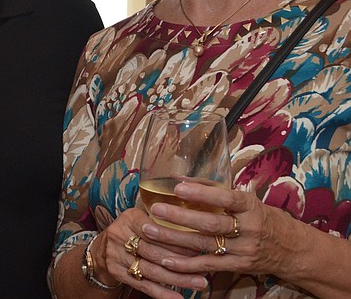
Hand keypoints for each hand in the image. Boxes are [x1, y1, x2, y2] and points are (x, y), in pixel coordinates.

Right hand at [96, 207, 209, 297]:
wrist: (102, 248)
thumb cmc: (131, 231)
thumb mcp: (142, 217)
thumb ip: (162, 220)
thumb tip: (198, 224)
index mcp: (129, 218)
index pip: (154, 230)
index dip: (176, 241)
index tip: (198, 248)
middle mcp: (120, 236)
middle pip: (154, 251)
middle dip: (181, 261)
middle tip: (205, 268)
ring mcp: (117, 256)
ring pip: (151, 270)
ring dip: (177, 279)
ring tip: (199, 283)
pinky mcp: (118, 273)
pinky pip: (143, 284)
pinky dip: (162, 293)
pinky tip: (178, 297)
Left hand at [141, 181, 303, 279]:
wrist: (293, 250)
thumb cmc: (265, 219)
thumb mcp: (249, 202)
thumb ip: (220, 193)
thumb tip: (183, 178)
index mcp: (251, 207)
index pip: (227, 198)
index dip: (203, 192)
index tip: (179, 187)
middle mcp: (248, 229)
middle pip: (211, 223)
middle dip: (180, 217)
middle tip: (156, 209)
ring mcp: (243, 250)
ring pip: (204, 244)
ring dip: (174, 239)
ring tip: (150, 231)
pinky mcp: (238, 266)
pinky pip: (208, 265)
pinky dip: (186, 264)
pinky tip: (165, 261)